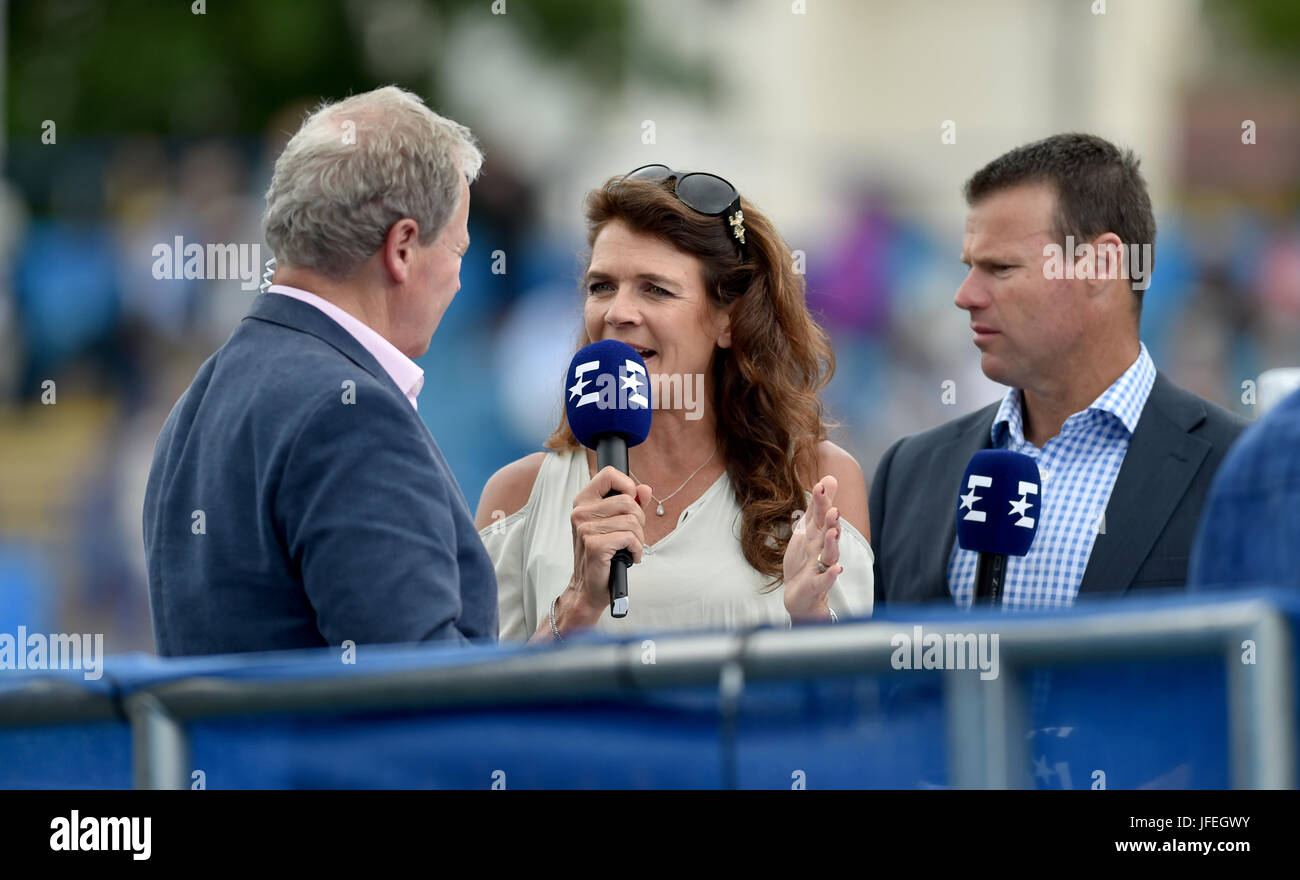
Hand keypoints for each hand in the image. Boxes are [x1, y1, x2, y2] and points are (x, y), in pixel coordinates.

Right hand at [556, 466, 653, 632]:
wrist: (589, 587)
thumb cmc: (603, 555)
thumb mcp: (616, 525)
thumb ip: (632, 504)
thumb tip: (645, 489)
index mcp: (583, 501)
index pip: (609, 474)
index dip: (627, 486)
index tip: (631, 504)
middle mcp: (580, 512)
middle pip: (628, 500)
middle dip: (639, 520)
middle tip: (632, 536)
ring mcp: (585, 528)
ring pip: (632, 520)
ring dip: (639, 538)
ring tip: (630, 548)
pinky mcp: (594, 545)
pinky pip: (630, 538)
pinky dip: (637, 550)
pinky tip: (630, 557)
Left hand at [782, 475, 841, 622]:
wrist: (801, 594)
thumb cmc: (806, 558)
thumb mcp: (809, 529)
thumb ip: (818, 506)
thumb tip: (829, 477)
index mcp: (819, 534)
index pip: (821, 515)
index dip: (821, 501)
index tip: (821, 485)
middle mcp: (823, 548)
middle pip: (828, 533)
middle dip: (831, 521)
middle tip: (833, 509)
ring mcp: (821, 567)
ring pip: (829, 554)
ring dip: (832, 544)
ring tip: (834, 533)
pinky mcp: (816, 585)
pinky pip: (824, 580)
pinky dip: (830, 575)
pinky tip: (837, 569)